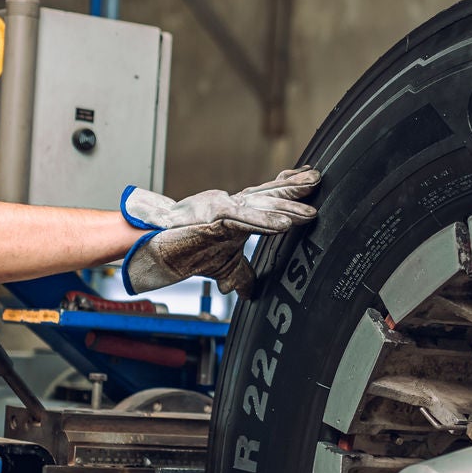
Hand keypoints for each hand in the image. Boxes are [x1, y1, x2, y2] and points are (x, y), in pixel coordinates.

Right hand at [120, 167, 318, 293]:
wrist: (154, 253)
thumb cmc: (184, 251)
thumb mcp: (222, 267)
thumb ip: (239, 275)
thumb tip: (250, 292)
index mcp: (234, 214)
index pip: (265, 198)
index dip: (287, 190)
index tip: (309, 180)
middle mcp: (230, 207)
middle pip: (267, 196)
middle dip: (293, 189)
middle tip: (317, 180)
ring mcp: (221, 211)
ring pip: (259, 206)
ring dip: (286, 208)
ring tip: (308, 211)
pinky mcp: (211, 221)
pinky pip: (242, 220)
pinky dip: (263, 222)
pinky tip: (283, 225)